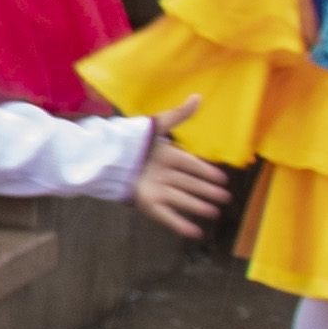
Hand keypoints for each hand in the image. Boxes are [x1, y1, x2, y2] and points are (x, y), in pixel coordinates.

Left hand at [126, 103, 228, 237]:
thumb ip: (178, 115)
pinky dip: (180, 223)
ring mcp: (156, 189)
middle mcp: (163, 174)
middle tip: (226, 197)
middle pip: (190, 184)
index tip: (224, 178)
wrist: (101, 157)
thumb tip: (198, 97)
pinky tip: (194, 232)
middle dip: (207, 191)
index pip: (192, 165)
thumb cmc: (129, 139)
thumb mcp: (156, 126)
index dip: (207, 171)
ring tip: (214, 212)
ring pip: (182, 199)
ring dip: (198, 206)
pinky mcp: (147, 203)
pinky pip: (166, 215)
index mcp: (166, 156)